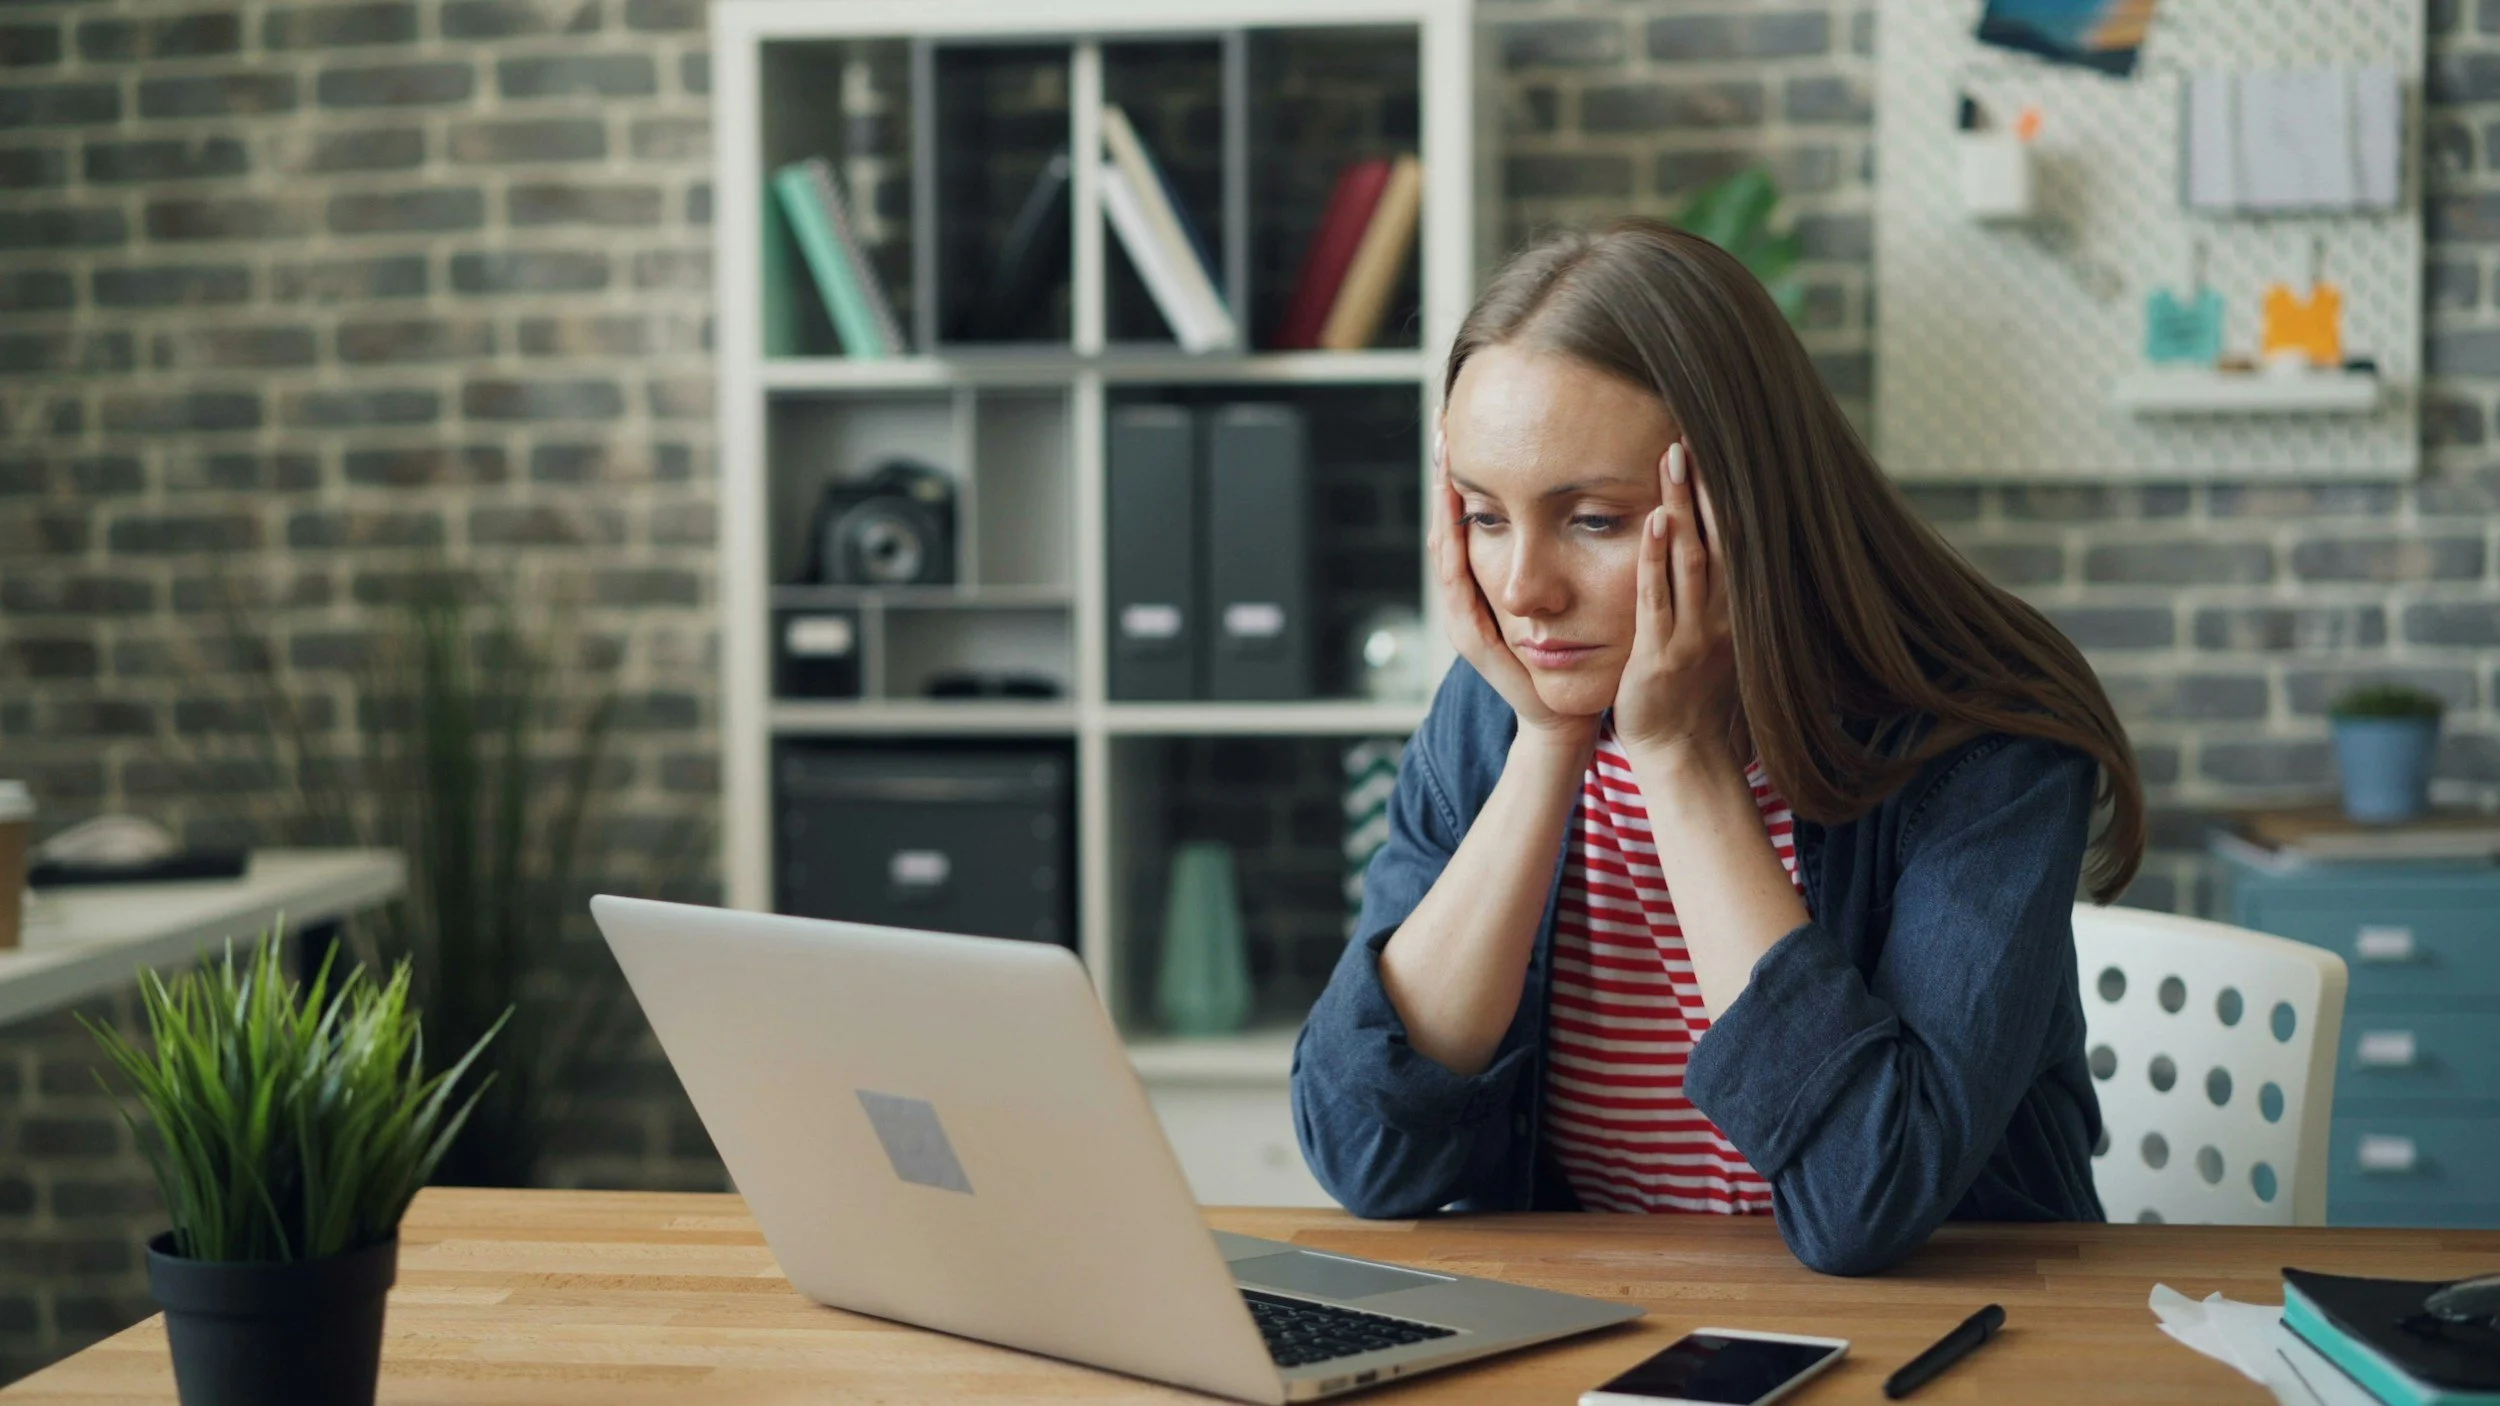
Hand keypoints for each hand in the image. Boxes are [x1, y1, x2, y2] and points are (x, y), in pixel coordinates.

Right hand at [1429, 429, 1595, 747]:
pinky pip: (1454, 583)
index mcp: (1486, 581)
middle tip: (1442, 424)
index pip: (1468, 515)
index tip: (1464, 424)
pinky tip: (1453, 518)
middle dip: (1443, 474)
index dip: (1464, 472)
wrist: (1562, 715)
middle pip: (1446, 522)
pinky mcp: (1470, 636)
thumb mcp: (1566, 591)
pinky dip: (1452, 548)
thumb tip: (1586, 496)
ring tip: (1444, 459)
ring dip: (1441, 503)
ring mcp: (1462, 615)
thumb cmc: (1572, 653)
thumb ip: (1564, 551)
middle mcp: (1466, 595)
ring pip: (1443, 547)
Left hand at [1612, 439, 1744, 769]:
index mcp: (1734, 608)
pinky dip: (1655, 559)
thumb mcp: (1712, 636)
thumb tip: (1711, 543)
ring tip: (1672, 459)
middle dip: (1704, 485)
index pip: (1732, 537)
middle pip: (1716, 536)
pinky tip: (1650, 522)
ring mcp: (1694, 634)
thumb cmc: (1691, 693)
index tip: (1713, 446)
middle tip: (1690, 432)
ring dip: (1681, 507)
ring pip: (1690, 559)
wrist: (1683, 753)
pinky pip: (1658, 600)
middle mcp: (1722, 616)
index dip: (1723, 492)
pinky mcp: (1661, 655)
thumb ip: (1712, 592)